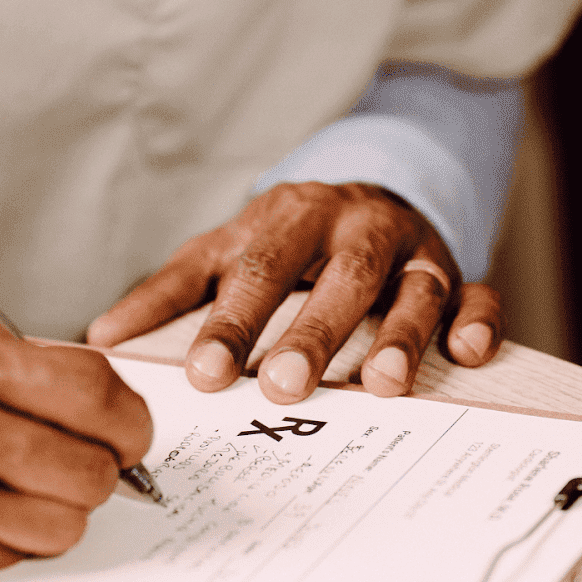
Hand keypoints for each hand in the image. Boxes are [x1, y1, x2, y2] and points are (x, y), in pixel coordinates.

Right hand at [0, 320, 153, 581]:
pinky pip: (19, 555)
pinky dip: (16, 537)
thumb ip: (23, 371)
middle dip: (102, 469)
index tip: (128, 430)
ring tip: (28, 489)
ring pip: (67, 523)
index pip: (97, 393)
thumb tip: (110, 407)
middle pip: (94, 469)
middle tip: (81, 463)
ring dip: (61, 510)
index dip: (130, 420)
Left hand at [85, 182, 501, 402]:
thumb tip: (102, 339)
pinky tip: (468, 354)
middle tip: (283, 385)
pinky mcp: (457, 272)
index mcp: (287, 219)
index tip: (205, 374)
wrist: (366, 194)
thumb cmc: (286, 241)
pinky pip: (480, 294)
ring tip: (381, 387)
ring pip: (413, 289)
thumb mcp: (223, 252)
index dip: (232, 324)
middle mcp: (353, 229)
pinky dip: (479, 321)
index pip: (257, 272)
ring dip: (400, 336)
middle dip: (311, 334)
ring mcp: (411, 250)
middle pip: (336, 280)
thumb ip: (170, 292)